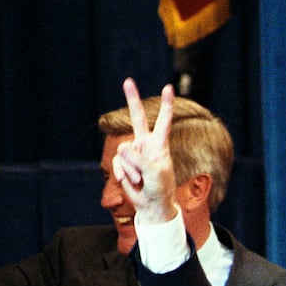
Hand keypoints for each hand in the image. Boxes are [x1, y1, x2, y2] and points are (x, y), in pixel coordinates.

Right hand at [113, 78, 176, 224]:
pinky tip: (131, 182)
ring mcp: (133, 153)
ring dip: (131, 169)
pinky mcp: (123, 162)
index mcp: (160, 144)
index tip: (169, 87)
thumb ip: (139, 160)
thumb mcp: (154, 174)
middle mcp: (146, 144)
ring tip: (141, 180)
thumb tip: (122, 148)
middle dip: (132, 99)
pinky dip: (123, 174)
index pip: (163, 121)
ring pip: (123, 152)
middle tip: (128, 80)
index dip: (166, 105)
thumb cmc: (160, 188)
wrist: (151, 205)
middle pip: (136, 118)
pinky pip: (117, 162)